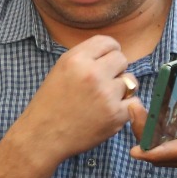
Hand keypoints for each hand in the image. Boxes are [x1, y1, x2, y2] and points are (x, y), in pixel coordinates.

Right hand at [15, 36, 132, 161]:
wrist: (42, 135)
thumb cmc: (50, 104)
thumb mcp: (60, 71)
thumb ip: (85, 59)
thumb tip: (112, 54)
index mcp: (75, 59)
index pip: (107, 42)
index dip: (109, 51)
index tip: (106, 62)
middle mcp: (92, 73)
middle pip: (122, 60)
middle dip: (116, 70)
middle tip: (103, 84)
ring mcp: (106, 94)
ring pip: (130, 81)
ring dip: (121, 90)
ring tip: (102, 100)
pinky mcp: (116, 114)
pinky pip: (134, 102)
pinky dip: (124, 108)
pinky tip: (108, 112)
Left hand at [129, 71, 176, 177]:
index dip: (160, 152)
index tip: (135, 150)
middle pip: (167, 153)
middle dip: (145, 134)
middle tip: (129, 108)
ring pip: (166, 150)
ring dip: (149, 132)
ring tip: (135, 107)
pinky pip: (173, 146)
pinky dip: (160, 132)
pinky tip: (153, 111)